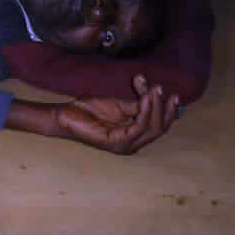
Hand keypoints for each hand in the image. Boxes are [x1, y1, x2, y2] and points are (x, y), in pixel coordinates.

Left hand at [56, 74, 179, 154]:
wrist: (66, 114)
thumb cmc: (89, 110)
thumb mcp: (118, 104)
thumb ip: (136, 104)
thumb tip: (154, 93)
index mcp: (134, 135)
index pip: (159, 125)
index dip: (167, 109)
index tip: (167, 91)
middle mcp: (133, 143)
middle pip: (159, 128)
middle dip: (164, 108)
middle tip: (160, 89)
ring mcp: (125, 145)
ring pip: (152, 128)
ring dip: (155, 107)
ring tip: (154, 90)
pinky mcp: (117, 143)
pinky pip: (138, 127)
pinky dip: (145, 112)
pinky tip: (146, 98)